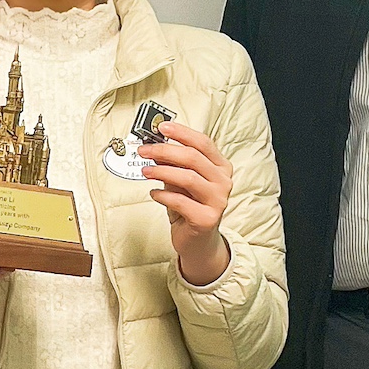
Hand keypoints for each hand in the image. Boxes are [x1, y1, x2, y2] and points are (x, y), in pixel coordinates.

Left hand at [138, 121, 233, 284]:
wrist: (198, 241)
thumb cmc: (189, 206)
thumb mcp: (182, 181)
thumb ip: (174, 164)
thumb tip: (153, 146)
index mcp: (221, 167)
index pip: (203, 142)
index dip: (182, 133)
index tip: (161, 127)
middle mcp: (223, 182)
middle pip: (193, 157)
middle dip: (165, 151)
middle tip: (144, 150)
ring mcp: (218, 201)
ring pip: (188, 177)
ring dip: (162, 171)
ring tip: (145, 171)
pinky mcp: (207, 219)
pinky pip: (180, 201)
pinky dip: (163, 195)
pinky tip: (154, 193)